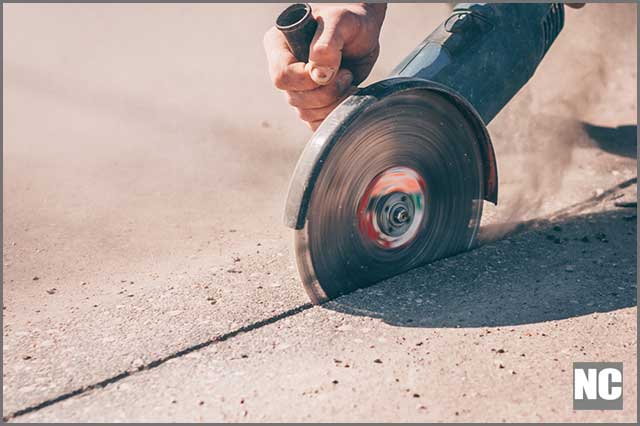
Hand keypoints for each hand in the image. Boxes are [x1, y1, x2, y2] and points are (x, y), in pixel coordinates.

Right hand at [264, 3, 386, 129]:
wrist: (364, 32)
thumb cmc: (350, 19)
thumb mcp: (340, 21)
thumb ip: (326, 45)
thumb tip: (318, 75)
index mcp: (279, 46)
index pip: (282, 76)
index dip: (307, 80)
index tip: (333, 69)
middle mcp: (285, 68)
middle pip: (295, 98)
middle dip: (326, 93)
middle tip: (346, 74)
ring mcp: (298, 88)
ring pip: (305, 113)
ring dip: (333, 104)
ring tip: (349, 81)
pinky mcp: (312, 102)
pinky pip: (315, 122)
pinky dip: (334, 115)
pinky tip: (347, 96)